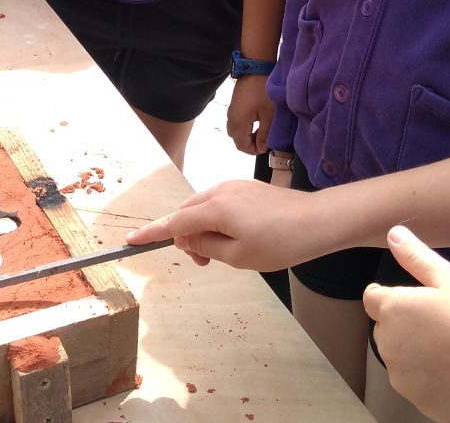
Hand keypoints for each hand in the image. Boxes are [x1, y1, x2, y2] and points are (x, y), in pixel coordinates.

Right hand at [125, 179, 319, 270]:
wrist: (319, 221)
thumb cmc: (280, 242)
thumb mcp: (238, 256)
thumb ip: (206, 247)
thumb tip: (188, 239)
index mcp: (215, 208)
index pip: (174, 222)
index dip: (152, 233)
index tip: (130, 241)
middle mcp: (221, 190)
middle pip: (187, 212)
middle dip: (186, 236)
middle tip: (203, 262)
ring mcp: (236, 186)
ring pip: (204, 207)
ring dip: (202, 229)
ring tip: (221, 253)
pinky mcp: (249, 188)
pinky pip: (221, 203)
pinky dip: (217, 220)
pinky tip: (236, 237)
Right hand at [226, 74, 273, 154]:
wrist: (255, 69)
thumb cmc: (263, 91)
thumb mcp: (269, 114)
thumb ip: (265, 134)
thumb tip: (262, 148)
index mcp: (239, 123)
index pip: (242, 146)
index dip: (254, 150)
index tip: (266, 146)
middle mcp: (231, 119)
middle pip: (237, 140)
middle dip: (250, 143)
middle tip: (264, 139)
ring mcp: (231, 111)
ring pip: (235, 131)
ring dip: (247, 135)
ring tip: (261, 130)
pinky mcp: (233, 105)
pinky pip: (235, 122)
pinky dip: (244, 127)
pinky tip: (256, 120)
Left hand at [365, 226, 449, 422]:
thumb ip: (417, 257)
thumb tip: (393, 234)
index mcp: (394, 310)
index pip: (373, 297)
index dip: (392, 293)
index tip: (418, 296)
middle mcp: (389, 346)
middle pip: (386, 328)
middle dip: (406, 322)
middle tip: (445, 319)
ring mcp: (403, 379)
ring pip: (401, 356)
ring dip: (417, 349)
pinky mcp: (419, 403)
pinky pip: (417, 382)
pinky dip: (430, 375)